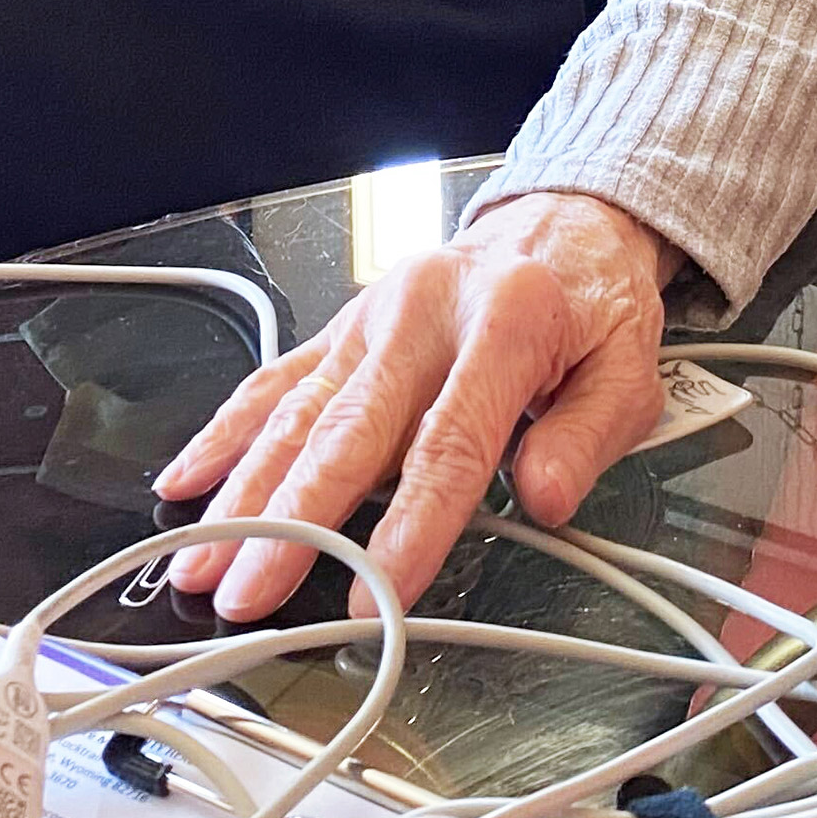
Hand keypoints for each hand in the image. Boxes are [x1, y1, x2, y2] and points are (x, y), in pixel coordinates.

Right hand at [151, 191, 677, 621]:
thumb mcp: (630, 369)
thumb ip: (588, 435)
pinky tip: (186, 479)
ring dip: (241, 493)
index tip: (376, 593)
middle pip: (346, 432)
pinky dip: (226, 433)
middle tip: (248, 593)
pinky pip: (275, 382)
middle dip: (289, 522)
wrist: (560, 223)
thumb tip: (547, 496)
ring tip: (200, 560)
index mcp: (503, 323)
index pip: (449, 443)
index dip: (409, 526)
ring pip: (295, 414)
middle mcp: (421, 315)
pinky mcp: (342, 327)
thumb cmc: (590, 304)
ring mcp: (370, 318)